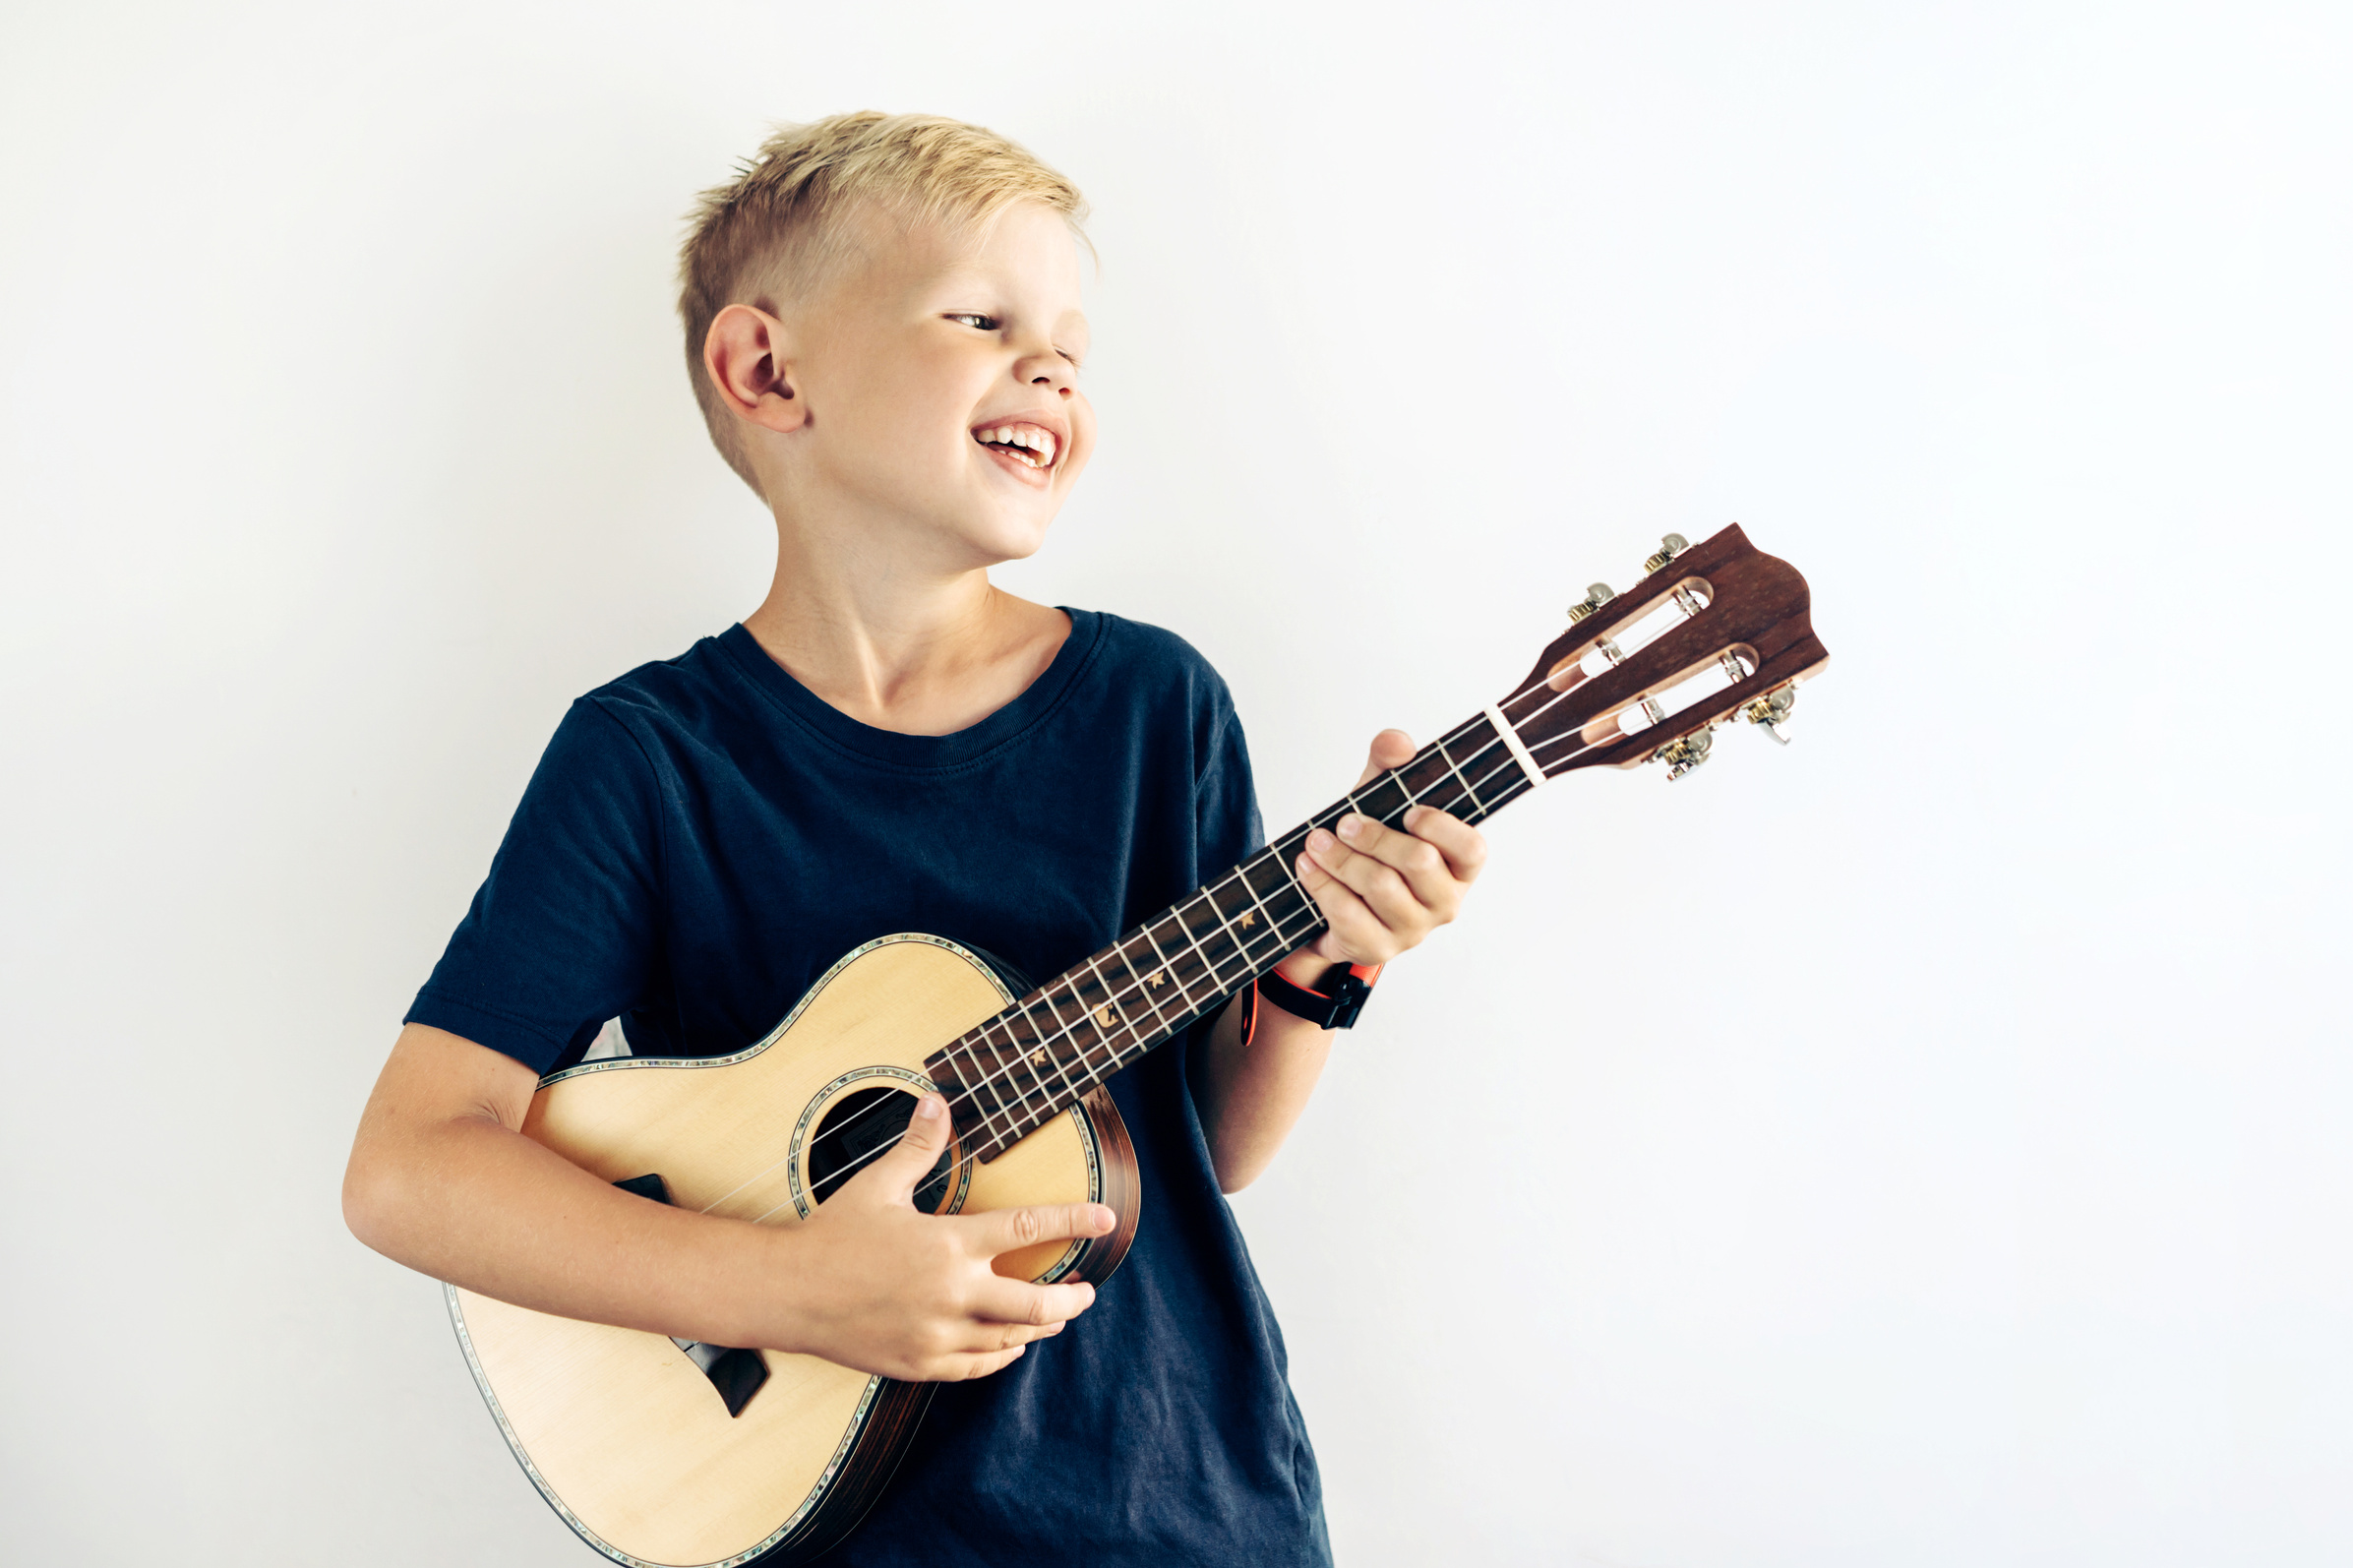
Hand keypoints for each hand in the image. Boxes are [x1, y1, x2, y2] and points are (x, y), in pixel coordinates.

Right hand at [758, 1093, 1109, 1380]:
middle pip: (1035, 1303)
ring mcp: (936, 1335)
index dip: (1073, 1221)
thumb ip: (918, 1146)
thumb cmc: (832, 1235)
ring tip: (1056, 1316)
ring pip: (1010, 1340)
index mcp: (948, 1244)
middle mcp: (951, 1294)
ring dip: (1040, 1327)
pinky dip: (1001, 1356)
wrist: (788, 1296)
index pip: (1027, 1228)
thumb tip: (938, 1102)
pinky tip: (1009, 1345)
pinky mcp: (919, 1364)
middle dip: (1070, 1299)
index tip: (1106, 1219)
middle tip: (1086, 1292)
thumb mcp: (877, 1184)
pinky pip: (976, 1367)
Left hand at [1292, 729, 1487, 969]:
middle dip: (1375, 836)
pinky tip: (1307, 867)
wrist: (1334, 906)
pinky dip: (1323, 885)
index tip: (1410, 811)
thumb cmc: (1371, 850)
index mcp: (1458, 866)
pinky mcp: (1377, 948)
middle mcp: (1445, 902)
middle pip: (1418, 862)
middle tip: (1344, 823)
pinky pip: (1349, 914)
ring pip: (1380, 886)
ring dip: (1341, 859)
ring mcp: (1413, 931)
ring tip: (1316, 842)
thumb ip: (1390, 768)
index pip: (1472, 849)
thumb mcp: (1380, 803)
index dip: (1443, 828)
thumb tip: (1395, 742)